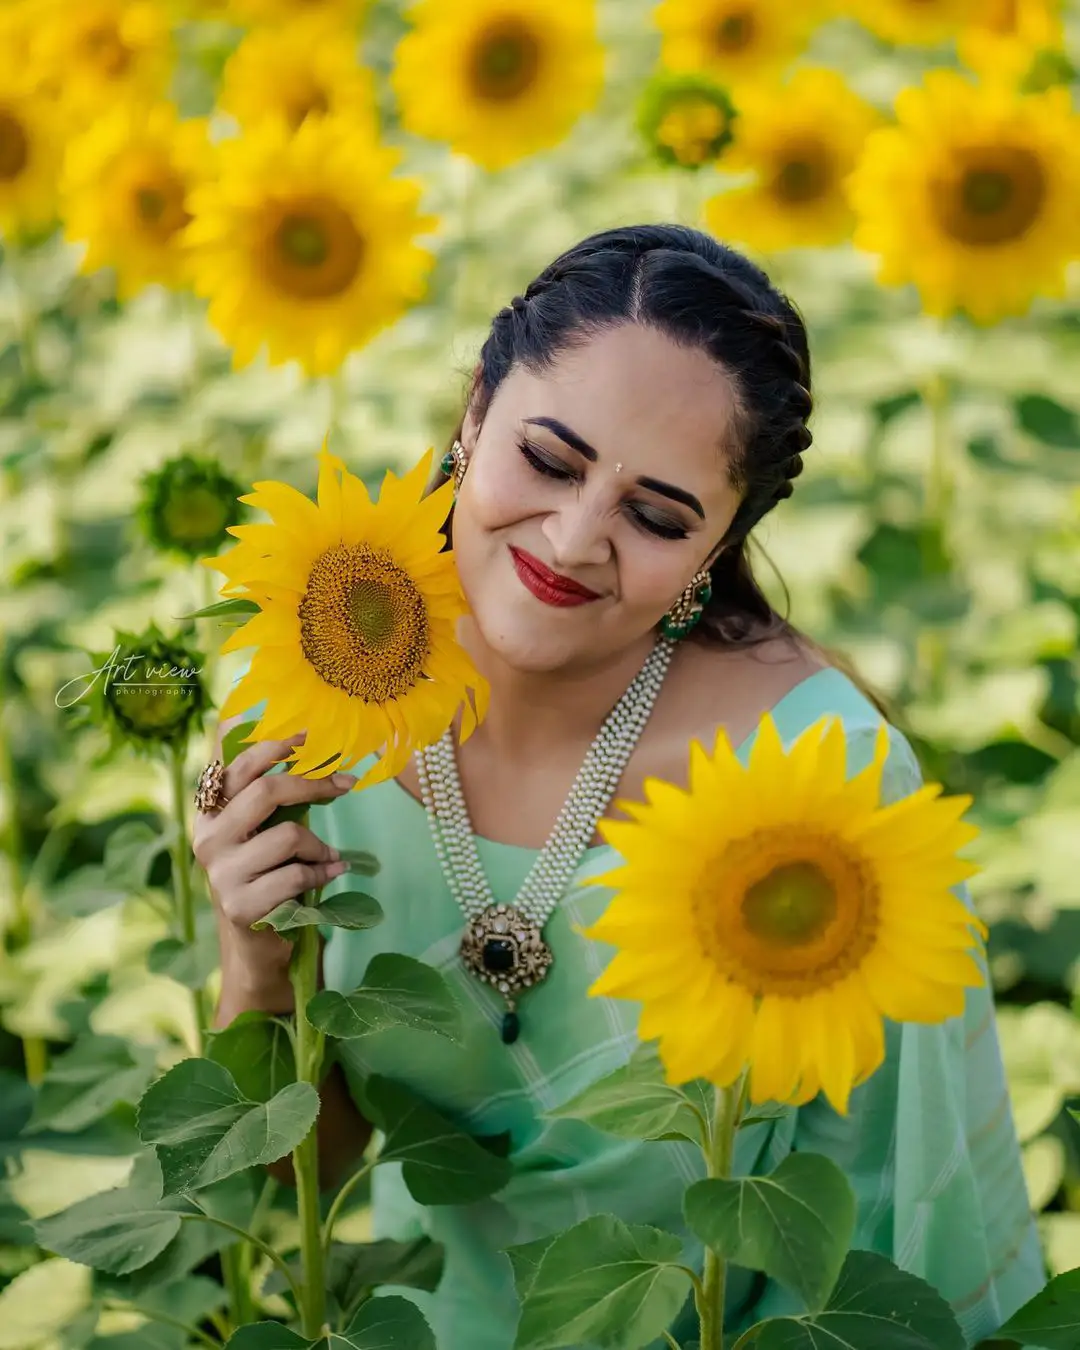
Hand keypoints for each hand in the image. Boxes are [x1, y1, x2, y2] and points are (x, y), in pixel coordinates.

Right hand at [193, 732, 356, 983]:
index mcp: (209, 814)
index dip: (275, 746)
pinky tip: (330, 873)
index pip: (238, 766)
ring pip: (288, 835)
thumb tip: (290, 734)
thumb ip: (265, 790)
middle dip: (314, 784)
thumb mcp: (260, 830)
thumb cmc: (265, 876)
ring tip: (327, 855)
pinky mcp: (240, 907)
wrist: (256, 946)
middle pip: (267, 791)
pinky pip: (296, 876)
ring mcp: (220, 875)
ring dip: (319, 845)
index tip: (311, 733)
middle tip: (345, 784)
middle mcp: (207, 839)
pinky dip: (323, 872)